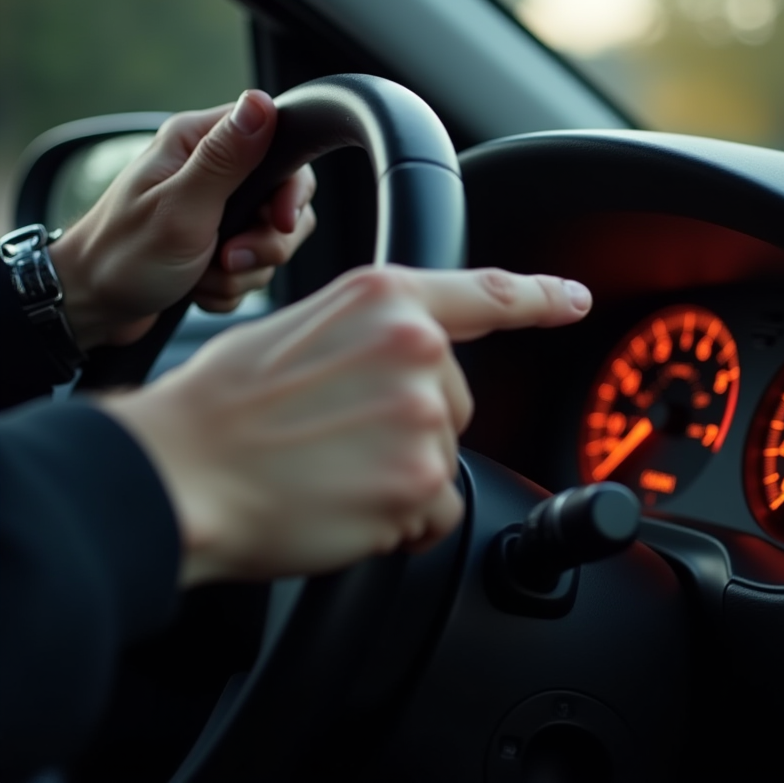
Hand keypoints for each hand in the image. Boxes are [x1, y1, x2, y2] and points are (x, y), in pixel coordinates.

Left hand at [49, 90, 316, 349]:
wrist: (92, 307)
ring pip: (271, 242)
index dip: (291, 189)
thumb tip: (260, 104)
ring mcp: (217, 211)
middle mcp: (211, 171)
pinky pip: (253, 269)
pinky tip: (198, 287)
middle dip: (265, 242)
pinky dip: (230, 287)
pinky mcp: (219, 245)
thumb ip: (226, 158)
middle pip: (284, 203)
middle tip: (229, 258)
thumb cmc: (123, 255)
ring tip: (203, 277)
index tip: (278, 221)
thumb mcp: (181, 206)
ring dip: (243, 272)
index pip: (280, 145)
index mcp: (199, 144)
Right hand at [100, 265, 593, 586]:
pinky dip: (400, 523)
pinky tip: (344, 507)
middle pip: (454, 403)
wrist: (176, 474)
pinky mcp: (420, 484)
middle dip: (410, 427)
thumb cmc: (218, 408)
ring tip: (329, 472)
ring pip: (444, 462)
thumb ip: (370, 334)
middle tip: (335, 437)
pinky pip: (435, 515)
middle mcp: (417, 348)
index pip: (485, 295)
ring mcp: (423, 418)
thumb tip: (406, 358)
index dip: (538, 297)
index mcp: (385, 300)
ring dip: (401, 477)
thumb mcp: (296, 327)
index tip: (573, 300)